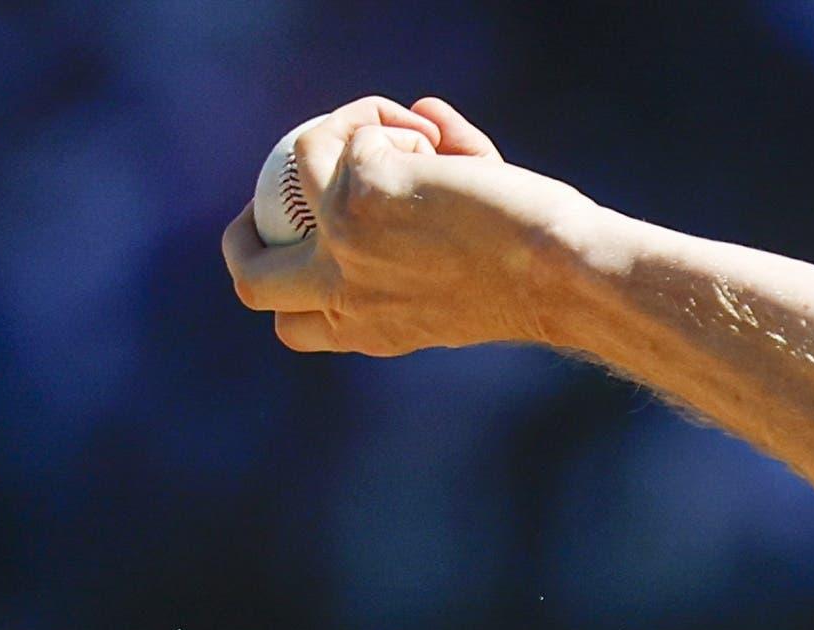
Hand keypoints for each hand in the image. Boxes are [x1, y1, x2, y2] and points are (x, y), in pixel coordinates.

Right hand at [221, 96, 597, 356]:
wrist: (564, 275)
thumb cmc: (536, 279)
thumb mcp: (458, 279)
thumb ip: (416, 229)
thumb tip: (419, 114)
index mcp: (366, 330)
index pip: (292, 326)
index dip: (291, 282)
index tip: (316, 245)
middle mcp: (342, 294)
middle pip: (250, 275)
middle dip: (248, 227)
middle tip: (291, 194)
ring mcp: (342, 240)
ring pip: (297, 160)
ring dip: (350, 129)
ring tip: (418, 137)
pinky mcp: (360, 190)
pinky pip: (355, 130)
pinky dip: (393, 121)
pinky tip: (444, 141)